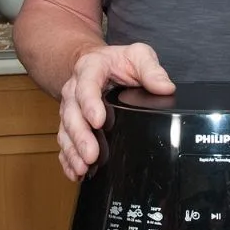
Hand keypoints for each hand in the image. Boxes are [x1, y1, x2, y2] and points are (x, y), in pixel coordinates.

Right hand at [58, 43, 173, 180]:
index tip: (98, 120)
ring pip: (66, 130)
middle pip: (72, 113)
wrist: (98, 63)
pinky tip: (76, 173)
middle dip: (80, 136)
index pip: (86, 85)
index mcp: (90, 69)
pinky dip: (68, 159)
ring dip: (73, 151)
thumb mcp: (137, 55)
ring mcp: (71, 108)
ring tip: (83, 169)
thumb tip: (165, 88)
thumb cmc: (118, 61)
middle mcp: (75, 89)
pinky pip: (64, 142)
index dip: (90, 103)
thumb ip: (151, 69)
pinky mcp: (70, 123)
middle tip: (91, 154)